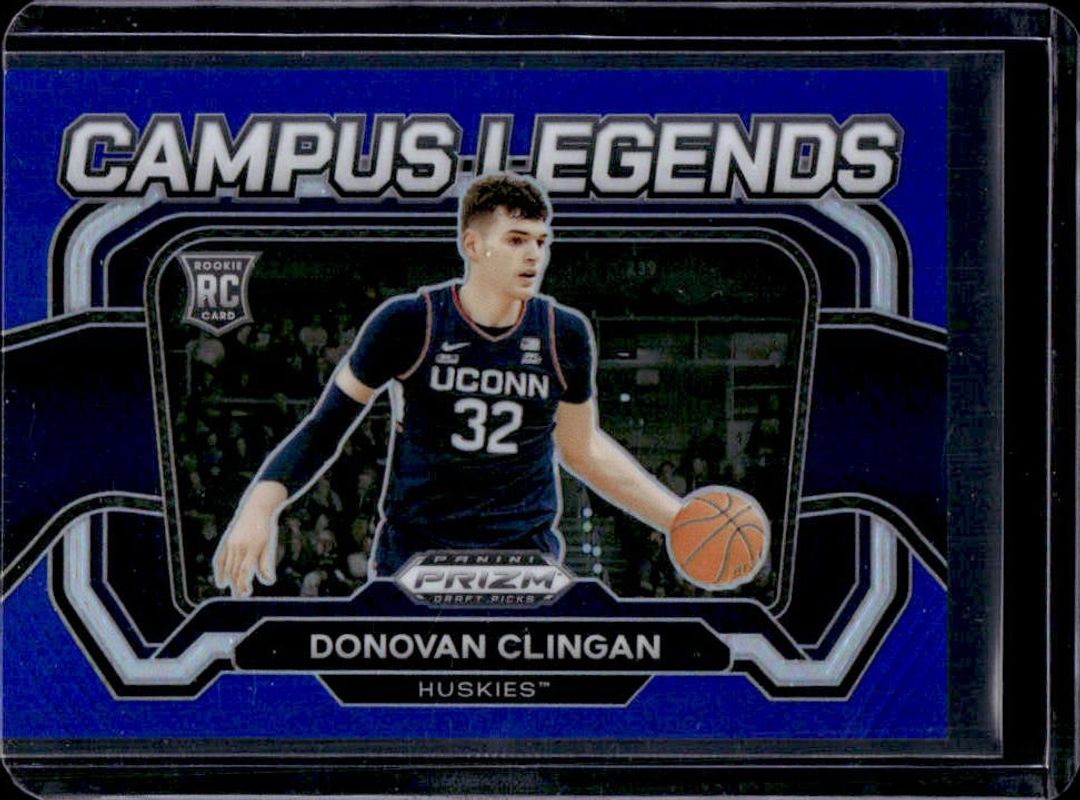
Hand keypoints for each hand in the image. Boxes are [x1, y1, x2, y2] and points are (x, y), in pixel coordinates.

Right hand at [213, 481, 285, 596]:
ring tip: (234, 591)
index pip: (244, 570)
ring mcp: (232, 543)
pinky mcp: (227, 540)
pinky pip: (221, 558)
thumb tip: (268, 581)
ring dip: (230, 580)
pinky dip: (220, 571)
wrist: (257, 508)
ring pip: (228, 566)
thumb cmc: (266, 528)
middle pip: (234, 571)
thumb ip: (266, 563)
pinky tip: (221, 581)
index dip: (243, 584)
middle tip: (239, 596)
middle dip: (236, 585)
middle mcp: (240, 546)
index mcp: (253, 547)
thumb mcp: (270, 544)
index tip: (246, 593)